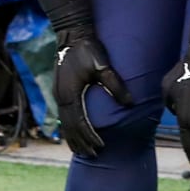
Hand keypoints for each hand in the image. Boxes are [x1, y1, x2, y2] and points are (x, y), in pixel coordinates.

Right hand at [53, 28, 131, 156]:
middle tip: (93, 155)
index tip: (101, 147)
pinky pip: (63, 116)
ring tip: (83, 151)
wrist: (72, 35)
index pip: (80, 123)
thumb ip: (116, 85)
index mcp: (71, 94)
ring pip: (64, 124)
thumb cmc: (88, 49)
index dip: (90, 136)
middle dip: (81, 143)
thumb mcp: (103, 66)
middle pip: (69, 128)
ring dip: (73, 138)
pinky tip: (75, 133)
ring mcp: (58, 94)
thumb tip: (131, 104)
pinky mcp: (59, 91)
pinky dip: (69, 128)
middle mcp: (61, 97)